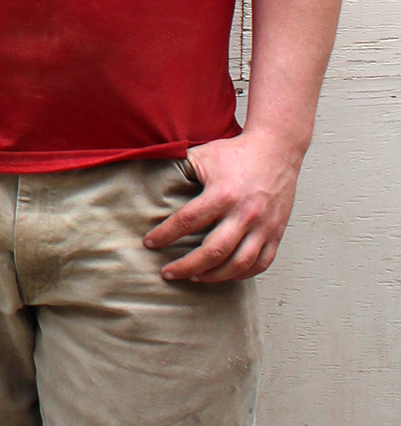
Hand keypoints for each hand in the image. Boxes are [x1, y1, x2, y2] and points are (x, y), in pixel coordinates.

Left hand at [145, 128, 305, 283]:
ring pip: (238, 264)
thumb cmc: (237, 152)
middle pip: (213, 252)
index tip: (150, 242)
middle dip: (186, 266)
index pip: (187, 221)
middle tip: (168, 272)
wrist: (277, 149)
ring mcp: (263, 226)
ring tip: (194, 277)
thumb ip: (178, 170)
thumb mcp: (203, 156)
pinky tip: (225, 274)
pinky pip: (261, 263)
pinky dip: (242, 274)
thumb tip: (149, 179)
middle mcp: (245, 213)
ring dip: (213, 276)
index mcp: (223, 193)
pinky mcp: (276, 232)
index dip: (165, 235)